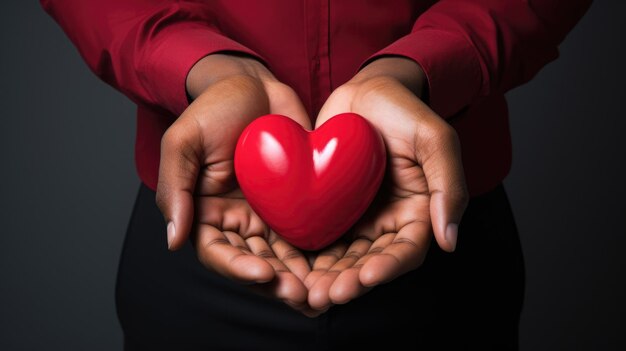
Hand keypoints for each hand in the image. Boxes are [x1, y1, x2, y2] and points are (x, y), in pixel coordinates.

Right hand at [155, 54, 316, 314]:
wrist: (255, 85)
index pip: (219, 253)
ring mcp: (271, 214)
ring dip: (301, 276)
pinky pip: (310, 231)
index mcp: (208, 214)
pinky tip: (338, 265)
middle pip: (256, 262)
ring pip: (285, 256)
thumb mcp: (183, 142)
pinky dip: (321, 252)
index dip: (238, 268)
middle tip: (300, 293)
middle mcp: (240, 221)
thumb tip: (173, 240)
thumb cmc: (213, 109)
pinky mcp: (299, 203)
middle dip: (277, 281)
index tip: (262, 273)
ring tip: (320, 290)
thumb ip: (176, 188)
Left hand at [305, 57, 468, 309]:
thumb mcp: (435, 140)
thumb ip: (448, 186)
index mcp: (416, 212)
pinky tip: (291, 265)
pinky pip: (318, 234)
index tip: (366, 278)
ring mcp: (356, 216)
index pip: (405, 250)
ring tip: (308, 290)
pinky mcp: (329, 206)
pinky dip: (307, 253)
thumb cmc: (405, 110)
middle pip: (369, 261)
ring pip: (342, 255)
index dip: (387, 268)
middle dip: (350, 281)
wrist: (367, 90)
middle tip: (327, 295)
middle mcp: (387, 221)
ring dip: (327, 276)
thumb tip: (450, 241)